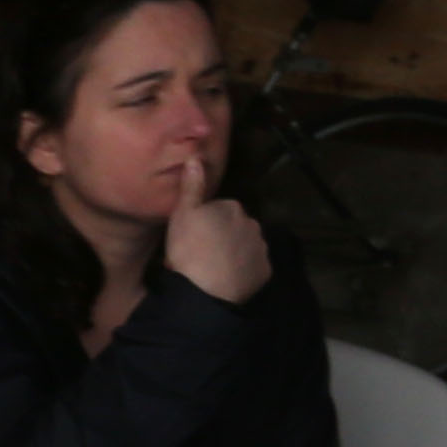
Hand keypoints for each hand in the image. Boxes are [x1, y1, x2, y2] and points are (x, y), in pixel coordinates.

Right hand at [164, 158, 266, 304]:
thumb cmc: (190, 248)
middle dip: (223, 235)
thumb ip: (192, 187)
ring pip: (246, 246)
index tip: (192, 234)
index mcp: (232, 207)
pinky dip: (242, 270)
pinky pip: (252, 267)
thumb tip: (196, 157)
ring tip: (213, 268)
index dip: (205, 221)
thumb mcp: (183, 214)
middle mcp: (253, 224)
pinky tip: (226, 279)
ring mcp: (261, 248)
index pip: (219, 208)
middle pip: (236, 226)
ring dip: (234, 252)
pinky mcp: (264, 271)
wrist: (206, 290)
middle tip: (201, 251)